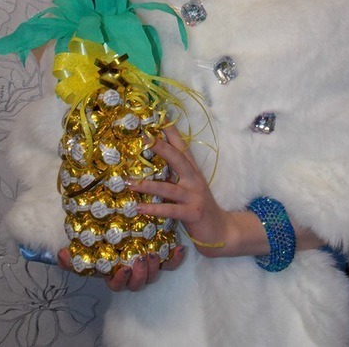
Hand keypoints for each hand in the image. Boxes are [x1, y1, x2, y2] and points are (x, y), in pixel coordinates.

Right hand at [57, 245, 185, 291]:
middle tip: (140, 259)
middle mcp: (133, 273)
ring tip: (153, 253)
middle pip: (138, 282)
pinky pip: (171, 263)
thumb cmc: (104, 242)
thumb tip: (61, 254)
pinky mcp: (162, 256)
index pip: (117, 285)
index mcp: (116, 273)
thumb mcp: (87, 249)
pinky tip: (178, 248)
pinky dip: (175, 258)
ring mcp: (148, 265)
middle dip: (140, 274)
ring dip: (154, 267)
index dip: (120, 280)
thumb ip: (72, 256)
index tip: (122, 269)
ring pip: (154, 274)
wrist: (127, 227)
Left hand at [131, 126, 325, 257]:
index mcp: (193, 171)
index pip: (182, 147)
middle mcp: (194, 180)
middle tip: (144, 138)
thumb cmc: (198, 207)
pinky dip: (154, 208)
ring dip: (147, 184)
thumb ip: (175, 175)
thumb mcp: (188, 187)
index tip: (160, 118)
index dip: (172, 133)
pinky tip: (138, 207)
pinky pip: (169, 209)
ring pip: (168, 187)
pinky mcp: (192, 213)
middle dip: (161, 147)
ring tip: (128, 182)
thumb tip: (152, 163)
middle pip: (178, 159)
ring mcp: (194, 196)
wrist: (220, 231)